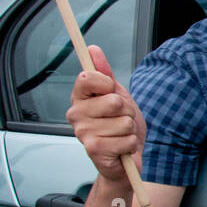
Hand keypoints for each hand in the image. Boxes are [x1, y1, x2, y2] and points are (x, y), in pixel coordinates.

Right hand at [66, 45, 144, 184]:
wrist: (127, 157)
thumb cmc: (121, 125)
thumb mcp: (117, 95)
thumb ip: (105, 73)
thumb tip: (92, 49)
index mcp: (79, 98)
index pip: (89, 77)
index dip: (108, 84)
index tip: (112, 93)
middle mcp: (76, 114)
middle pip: (114, 100)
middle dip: (127, 111)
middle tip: (121, 120)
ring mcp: (83, 133)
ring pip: (124, 121)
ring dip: (130, 130)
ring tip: (121, 135)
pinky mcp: (93, 149)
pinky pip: (126, 139)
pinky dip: (131, 144)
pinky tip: (122, 148)